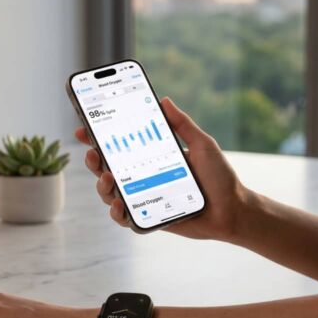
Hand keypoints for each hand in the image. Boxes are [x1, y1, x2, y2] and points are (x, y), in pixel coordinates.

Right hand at [76, 96, 249, 240]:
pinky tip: (119, 205)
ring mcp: (144, 198)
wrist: (233, 209)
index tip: (84, 128)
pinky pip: (125, 218)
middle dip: (94, 160)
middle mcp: (143, 177)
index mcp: (152, 156)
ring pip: (111, 193)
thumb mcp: (202, 144)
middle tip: (93, 154)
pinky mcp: (149, 218)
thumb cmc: (219, 177)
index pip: (120, 145)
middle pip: (108, 168)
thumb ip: (183, 124)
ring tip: (109, 178)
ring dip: (102, 185)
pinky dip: (117, 213)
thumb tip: (164, 99)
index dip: (99, 137)